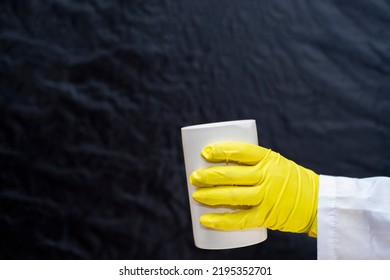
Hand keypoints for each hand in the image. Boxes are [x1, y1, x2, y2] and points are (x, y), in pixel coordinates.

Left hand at [190, 142, 318, 236]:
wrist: (318, 202)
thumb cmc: (291, 181)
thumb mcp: (277, 164)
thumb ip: (255, 164)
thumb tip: (221, 165)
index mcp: (269, 158)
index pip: (240, 151)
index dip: (220, 151)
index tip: (204, 153)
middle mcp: (268, 176)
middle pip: (232, 174)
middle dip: (208, 176)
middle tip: (193, 177)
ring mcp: (267, 197)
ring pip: (233, 196)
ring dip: (210, 196)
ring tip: (195, 195)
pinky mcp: (267, 216)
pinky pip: (240, 220)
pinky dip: (221, 221)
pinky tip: (205, 220)